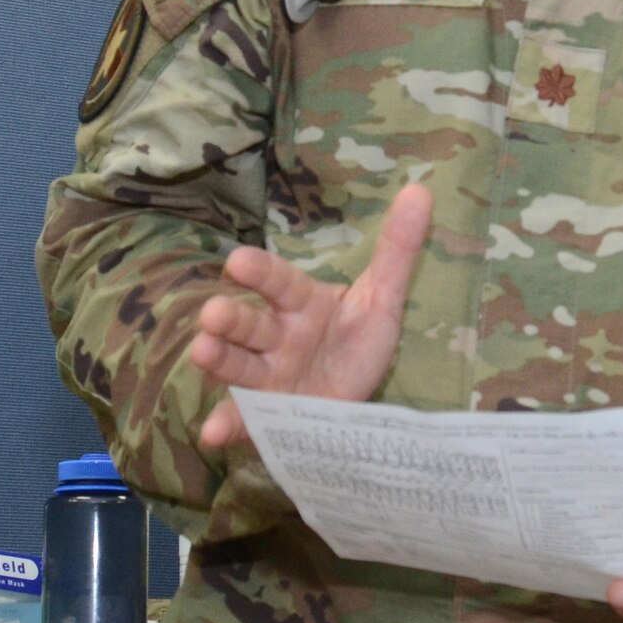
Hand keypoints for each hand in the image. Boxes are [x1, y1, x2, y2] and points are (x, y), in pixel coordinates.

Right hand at [189, 184, 432, 447]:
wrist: (357, 400)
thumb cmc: (358, 342)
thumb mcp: (383, 298)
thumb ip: (397, 250)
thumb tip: (421, 190)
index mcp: (301, 304)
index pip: (279, 284)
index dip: (260, 273)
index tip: (238, 261)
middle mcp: (276, 337)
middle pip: (249, 325)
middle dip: (230, 319)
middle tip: (211, 314)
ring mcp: (268, 377)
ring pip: (239, 365)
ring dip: (218, 360)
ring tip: (201, 353)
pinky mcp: (267, 415)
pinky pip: (244, 420)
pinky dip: (227, 425)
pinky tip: (213, 432)